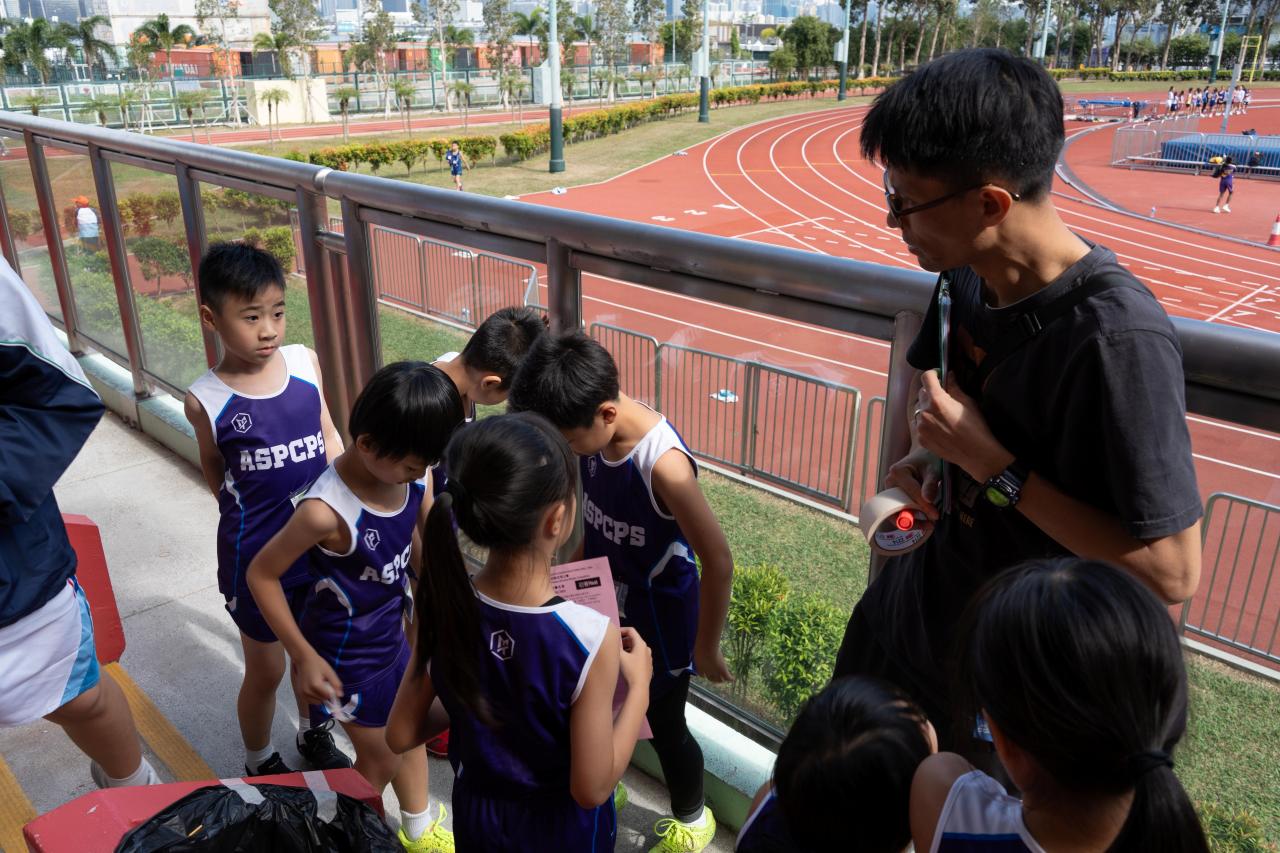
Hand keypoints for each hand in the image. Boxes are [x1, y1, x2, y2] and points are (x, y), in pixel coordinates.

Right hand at [295, 652, 342, 705]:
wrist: (304, 660)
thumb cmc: (318, 664)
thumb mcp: (330, 672)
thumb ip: (336, 684)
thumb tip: (340, 696)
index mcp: (315, 685)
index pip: (328, 697)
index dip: (333, 693)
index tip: (333, 687)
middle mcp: (307, 692)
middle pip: (323, 700)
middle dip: (327, 695)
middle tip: (326, 684)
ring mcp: (302, 694)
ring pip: (317, 702)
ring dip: (321, 697)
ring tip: (320, 686)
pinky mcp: (300, 694)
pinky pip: (311, 701)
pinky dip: (315, 698)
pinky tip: (315, 689)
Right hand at [618, 627, 651, 688]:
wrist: (639, 687)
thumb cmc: (630, 670)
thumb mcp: (620, 656)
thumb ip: (616, 646)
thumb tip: (612, 639)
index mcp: (641, 644)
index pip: (631, 631)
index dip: (621, 630)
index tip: (614, 634)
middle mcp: (646, 649)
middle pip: (634, 640)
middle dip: (623, 641)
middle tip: (615, 645)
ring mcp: (649, 658)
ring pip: (636, 649)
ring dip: (627, 649)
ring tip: (619, 654)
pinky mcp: (648, 666)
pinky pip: (639, 657)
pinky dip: (632, 656)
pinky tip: (626, 663)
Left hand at [693, 642, 732, 683]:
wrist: (706, 648)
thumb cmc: (701, 645)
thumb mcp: (698, 647)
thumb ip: (699, 648)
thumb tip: (700, 643)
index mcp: (699, 667)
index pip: (701, 674)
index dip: (704, 674)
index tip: (705, 673)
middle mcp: (707, 672)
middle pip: (711, 679)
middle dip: (713, 679)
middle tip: (716, 679)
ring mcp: (715, 672)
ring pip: (719, 680)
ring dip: (722, 680)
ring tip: (725, 680)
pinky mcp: (723, 671)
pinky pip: (727, 677)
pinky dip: (731, 679)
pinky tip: (733, 679)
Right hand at [885, 448, 941, 522]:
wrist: (924, 455)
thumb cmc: (929, 459)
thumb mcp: (933, 470)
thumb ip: (930, 484)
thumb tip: (928, 500)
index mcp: (897, 472)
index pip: (911, 494)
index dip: (924, 507)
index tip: (936, 516)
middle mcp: (889, 481)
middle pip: (897, 506)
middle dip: (913, 519)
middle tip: (930, 525)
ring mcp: (890, 489)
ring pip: (897, 511)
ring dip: (912, 520)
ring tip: (928, 524)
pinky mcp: (894, 496)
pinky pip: (900, 509)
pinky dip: (911, 516)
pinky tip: (924, 519)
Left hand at [915, 370, 1012, 484]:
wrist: (976, 453)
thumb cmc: (975, 426)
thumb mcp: (968, 402)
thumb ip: (954, 387)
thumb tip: (949, 375)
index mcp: (936, 400)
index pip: (926, 377)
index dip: (933, 374)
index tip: (938, 376)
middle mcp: (924, 412)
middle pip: (923, 394)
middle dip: (932, 393)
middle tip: (945, 400)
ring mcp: (920, 427)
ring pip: (920, 410)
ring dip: (929, 410)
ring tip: (944, 418)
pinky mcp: (921, 439)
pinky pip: (920, 425)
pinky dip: (928, 424)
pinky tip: (941, 429)